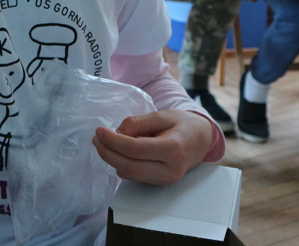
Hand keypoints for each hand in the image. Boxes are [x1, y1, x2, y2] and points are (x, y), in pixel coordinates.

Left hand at [92, 109, 212, 185]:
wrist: (201, 140)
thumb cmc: (182, 124)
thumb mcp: (161, 115)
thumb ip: (137, 123)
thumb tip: (116, 134)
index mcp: (173, 149)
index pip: (136, 149)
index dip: (114, 141)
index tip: (100, 130)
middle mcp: (170, 170)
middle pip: (130, 167)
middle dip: (108, 153)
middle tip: (96, 138)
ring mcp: (166, 180)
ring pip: (130, 174)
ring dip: (112, 159)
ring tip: (102, 143)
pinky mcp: (160, 183)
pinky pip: (135, 176)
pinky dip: (122, 164)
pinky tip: (117, 151)